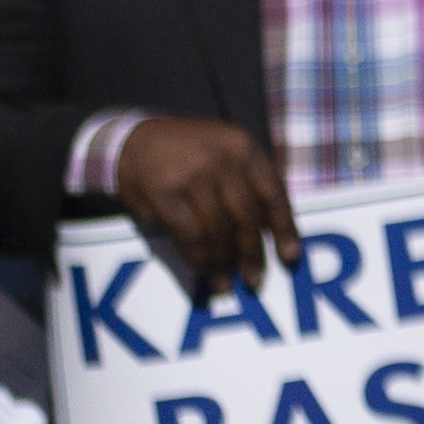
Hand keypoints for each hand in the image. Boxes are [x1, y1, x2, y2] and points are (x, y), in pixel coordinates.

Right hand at [116, 119, 300, 301]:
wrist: (133, 141)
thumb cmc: (188, 154)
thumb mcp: (226, 153)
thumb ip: (248, 183)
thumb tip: (269, 233)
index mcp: (245, 148)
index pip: (274, 194)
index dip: (284, 229)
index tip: (290, 256)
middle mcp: (223, 159)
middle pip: (247, 217)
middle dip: (251, 253)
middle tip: (254, 279)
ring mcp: (193, 175)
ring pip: (218, 230)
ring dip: (223, 262)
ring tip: (224, 282)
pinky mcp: (164, 193)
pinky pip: (189, 234)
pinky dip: (199, 257)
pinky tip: (204, 270)